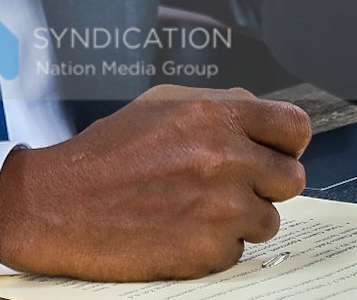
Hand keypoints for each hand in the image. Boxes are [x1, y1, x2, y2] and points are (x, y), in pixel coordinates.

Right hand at [0, 85, 309, 280]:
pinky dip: (214, 245)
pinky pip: (238, 251)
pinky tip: (180, 230)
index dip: (286, 144)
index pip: (294, 128)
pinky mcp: (209, 250)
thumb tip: (259, 115)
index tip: (274, 153)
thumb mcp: (161, 105)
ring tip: (196, 209)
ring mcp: (220, 208)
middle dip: (266, 185)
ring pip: (268, 220)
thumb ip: (218, 105)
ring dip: (240, 219)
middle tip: (233, 187)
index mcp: (215, 116)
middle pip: (291, 178)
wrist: (62, 205)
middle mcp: (225, 159)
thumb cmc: (107, 154)